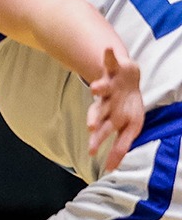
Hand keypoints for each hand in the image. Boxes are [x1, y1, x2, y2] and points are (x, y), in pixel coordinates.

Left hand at [88, 47, 144, 172]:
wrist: (126, 81)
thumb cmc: (125, 106)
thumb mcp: (128, 127)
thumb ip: (120, 147)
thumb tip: (111, 170)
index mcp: (110, 117)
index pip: (103, 131)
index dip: (98, 140)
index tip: (92, 152)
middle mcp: (106, 102)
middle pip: (99, 111)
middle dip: (95, 118)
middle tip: (91, 126)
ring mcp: (109, 85)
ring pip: (102, 87)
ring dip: (99, 87)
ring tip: (95, 87)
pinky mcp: (114, 69)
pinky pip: (110, 60)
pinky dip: (109, 55)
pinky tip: (107, 49)